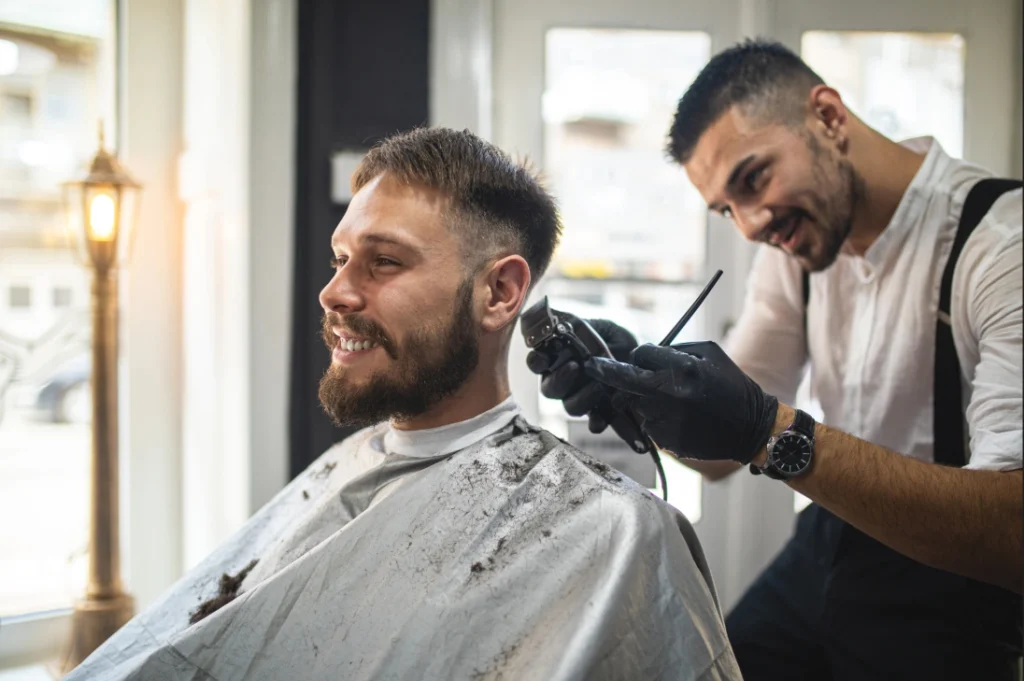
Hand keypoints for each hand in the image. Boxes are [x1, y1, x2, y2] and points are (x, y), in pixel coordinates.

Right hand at [525, 316, 638, 436]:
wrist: (651, 364)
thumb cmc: (622, 343)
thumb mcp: (604, 327)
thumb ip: (577, 323)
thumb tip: (550, 310)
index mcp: (561, 359)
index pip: (537, 362)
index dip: (536, 361)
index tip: (544, 357)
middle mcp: (566, 381)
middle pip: (548, 388)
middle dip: (560, 379)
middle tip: (576, 367)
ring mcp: (582, 398)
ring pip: (569, 406)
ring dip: (581, 397)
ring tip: (600, 386)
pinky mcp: (601, 413)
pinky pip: (593, 423)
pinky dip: (597, 421)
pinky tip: (603, 418)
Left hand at [584, 341, 778, 462]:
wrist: (751, 427)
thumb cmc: (731, 385)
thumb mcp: (708, 355)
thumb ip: (674, 350)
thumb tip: (644, 352)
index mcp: (682, 368)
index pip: (640, 354)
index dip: (641, 355)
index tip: (639, 357)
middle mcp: (670, 394)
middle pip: (624, 380)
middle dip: (606, 372)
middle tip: (590, 366)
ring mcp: (666, 419)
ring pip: (635, 403)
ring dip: (643, 399)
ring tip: (672, 401)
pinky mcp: (667, 440)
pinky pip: (648, 424)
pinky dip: (656, 419)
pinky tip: (680, 418)